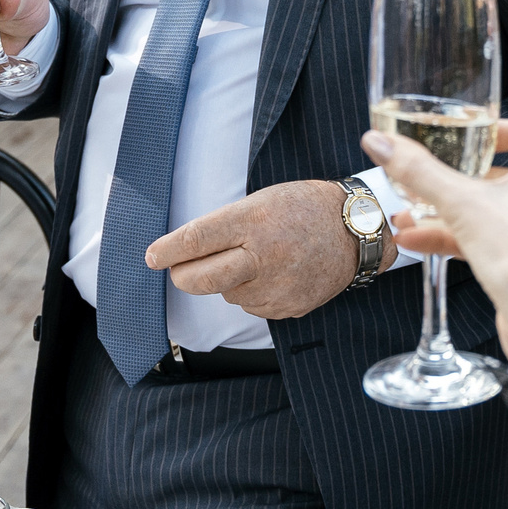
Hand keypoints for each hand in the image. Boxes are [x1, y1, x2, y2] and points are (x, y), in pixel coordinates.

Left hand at [148, 180, 355, 318]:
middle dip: (181, 275)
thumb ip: (226, 225)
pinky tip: (274, 274)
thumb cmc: (303, 208)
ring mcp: (276, 286)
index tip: (152, 256)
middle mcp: (263, 256)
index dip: (167, 250)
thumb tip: (184, 251)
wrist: (355, 232)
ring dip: (227, 281)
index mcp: (254, 221)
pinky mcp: (287, 307)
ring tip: (256, 259)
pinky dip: (251, 292)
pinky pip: (251, 306)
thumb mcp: (263, 200)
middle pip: (200, 279)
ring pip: (226, 294)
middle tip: (179, 269)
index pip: (196, 239)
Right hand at [371, 119, 507, 425]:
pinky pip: (494, 240)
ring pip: (495, 211)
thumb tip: (379, 141)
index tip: (472, 133)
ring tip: (407, 214)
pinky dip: (459, 237)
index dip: (503, 128)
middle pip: (506, 174)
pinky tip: (417, 242)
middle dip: (460, 177)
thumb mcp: (462, 205)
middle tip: (430, 176)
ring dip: (451, 211)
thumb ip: (418, 171)